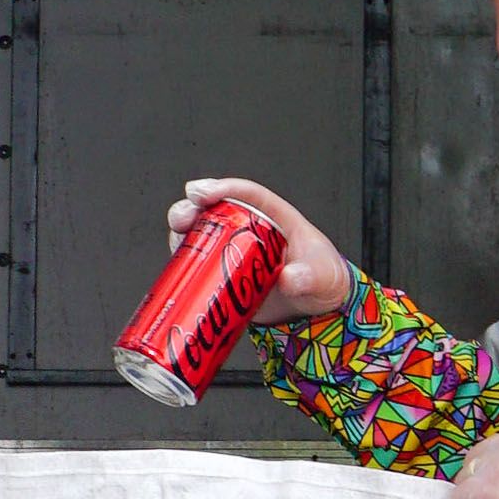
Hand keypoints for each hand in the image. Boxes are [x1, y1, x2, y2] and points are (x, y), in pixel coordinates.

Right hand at [164, 177, 351, 325]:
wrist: (316, 309)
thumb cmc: (321, 279)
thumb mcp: (322, 276)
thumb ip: (308, 276)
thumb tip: (290, 278)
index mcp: (274, 216)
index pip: (247, 194)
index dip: (224, 188)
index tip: (205, 192)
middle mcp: (248, 229)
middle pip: (215, 209)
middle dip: (193, 206)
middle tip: (183, 214)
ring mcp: (233, 251)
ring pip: (201, 232)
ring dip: (182, 230)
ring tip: (178, 234)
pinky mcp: (223, 274)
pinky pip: (199, 263)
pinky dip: (183, 262)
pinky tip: (176, 265)